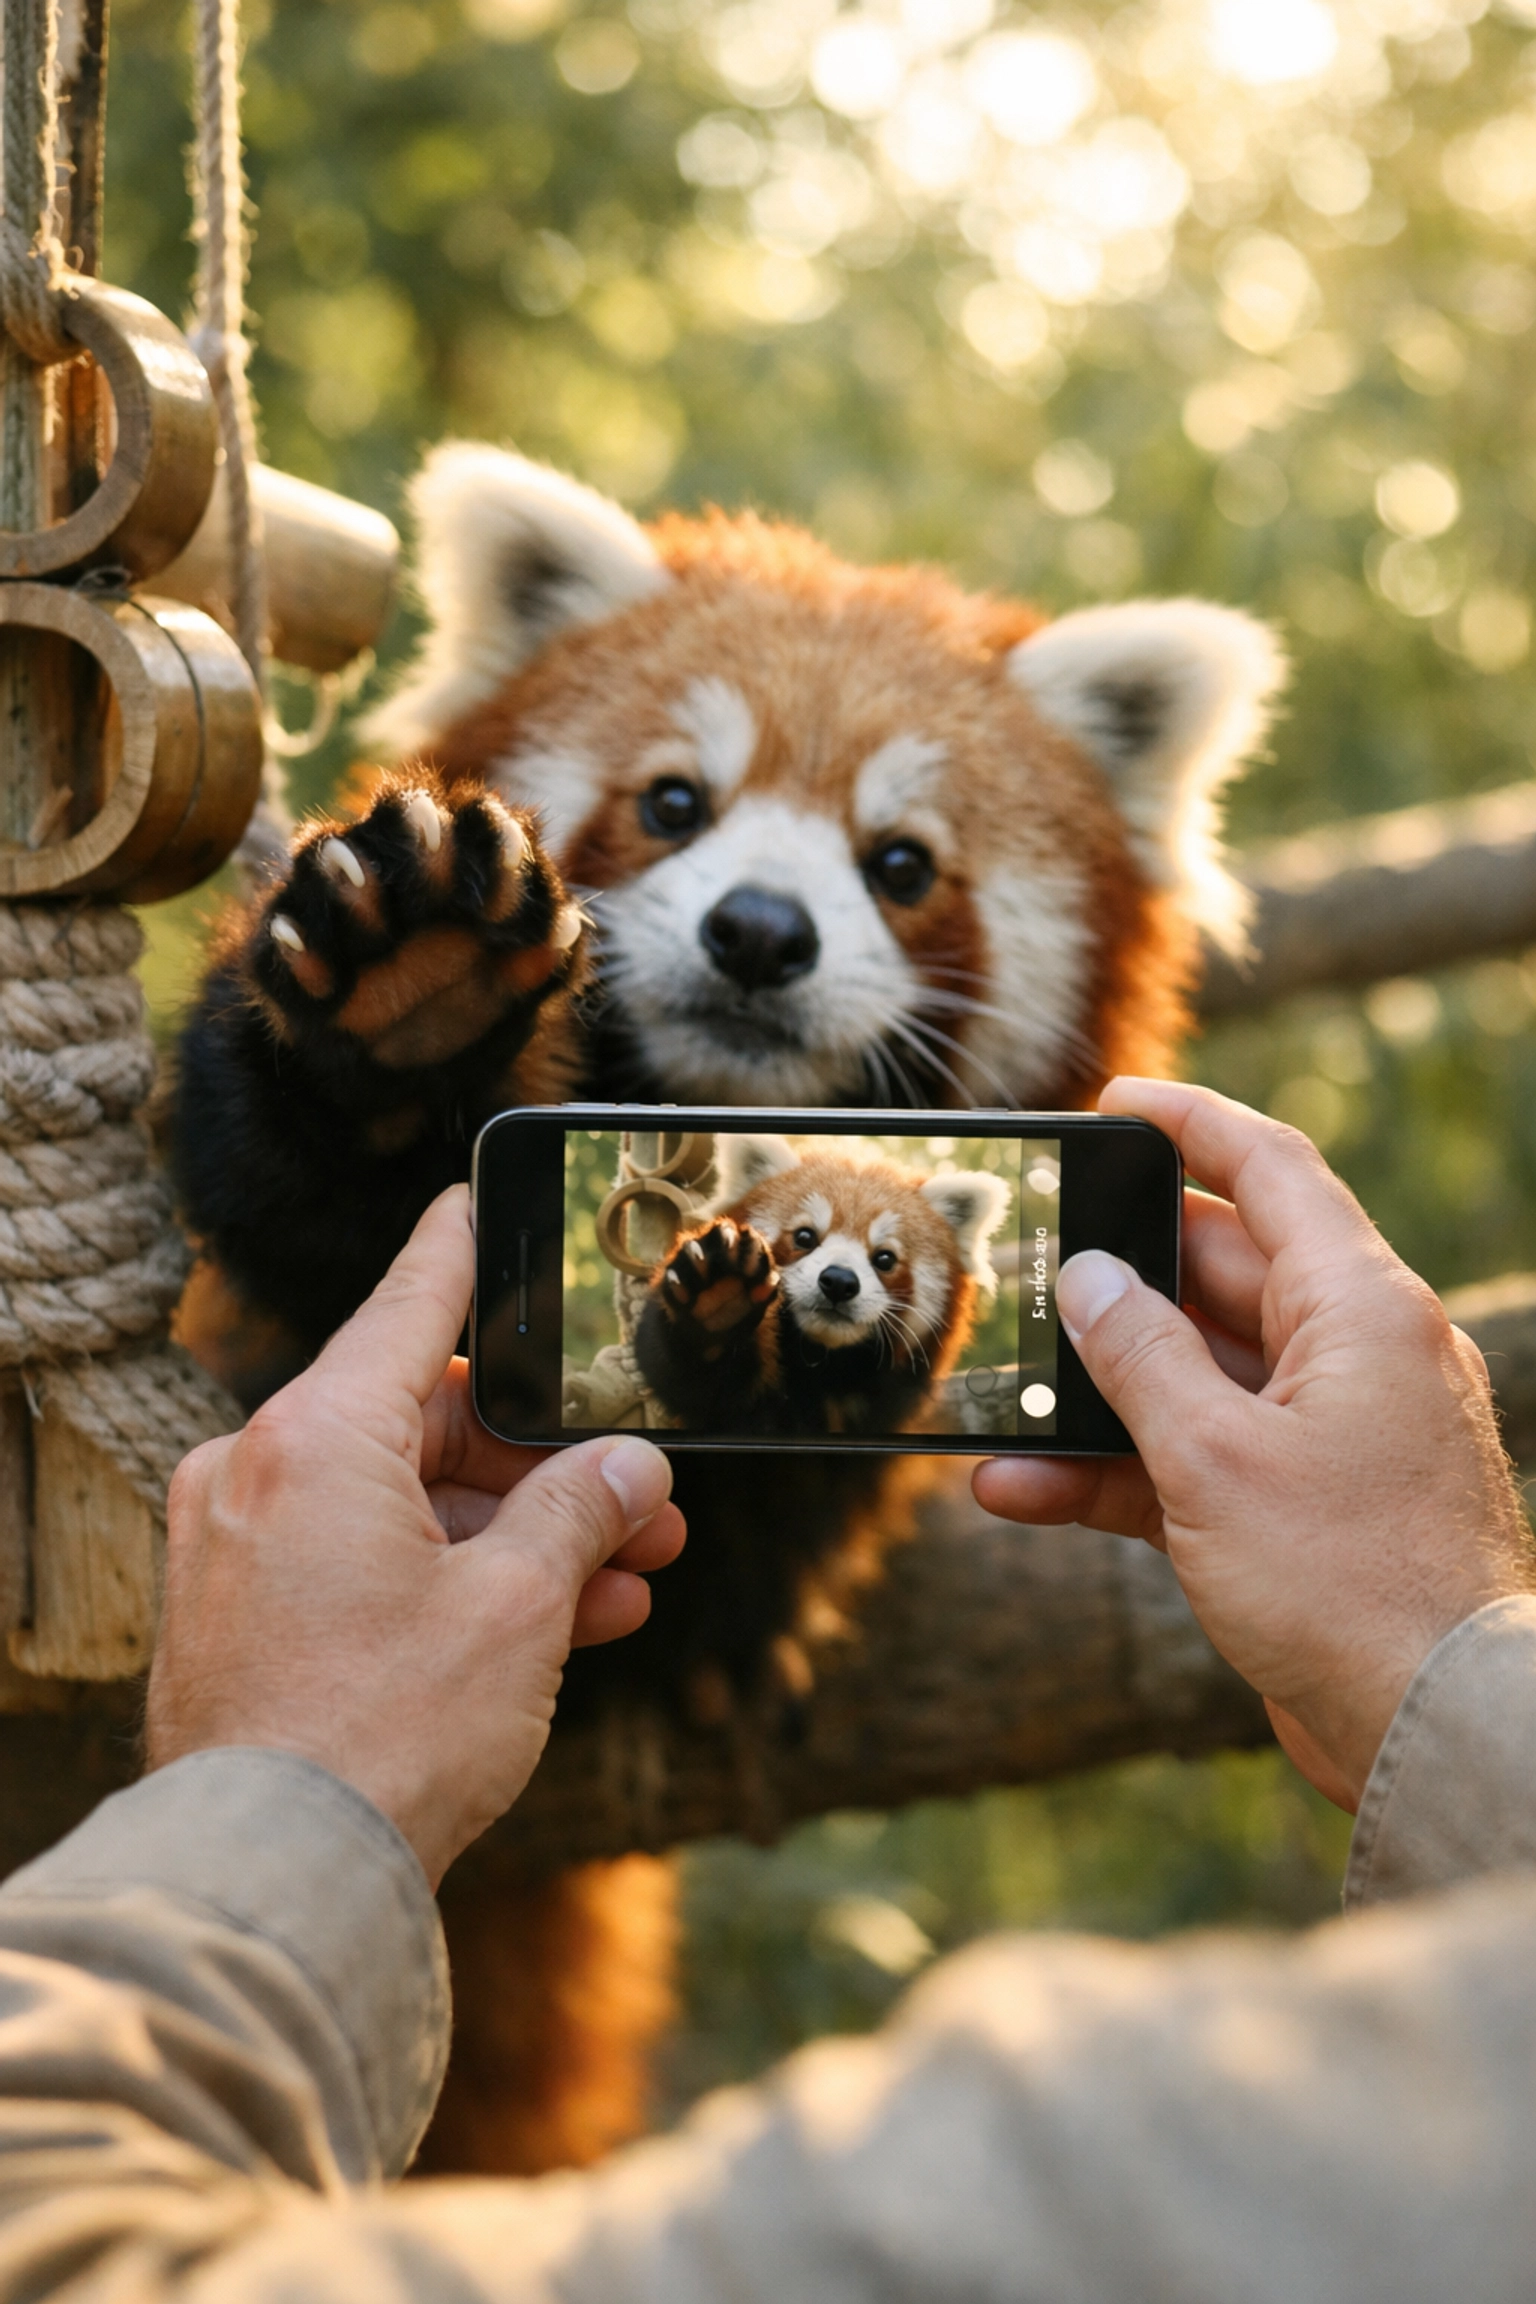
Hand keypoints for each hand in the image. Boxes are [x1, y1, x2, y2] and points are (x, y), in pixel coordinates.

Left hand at [147, 1188, 684, 1885]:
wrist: (273, 1884)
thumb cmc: (384, 1735)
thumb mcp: (518, 1605)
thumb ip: (579, 1512)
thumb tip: (627, 1470)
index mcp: (312, 1437)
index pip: (410, 1305)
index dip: (462, 1250)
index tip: (479, 1197)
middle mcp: (257, 1476)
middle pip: (425, 1426)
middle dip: (546, 1466)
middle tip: (643, 1498)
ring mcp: (240, 1552)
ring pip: (405, 1508)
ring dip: (517, 1537)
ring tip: (629, 1578)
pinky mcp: (243, 1622)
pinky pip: (365, 1567)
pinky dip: (452, 1583)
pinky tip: (561, 1625)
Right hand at [974, 1080, 1531, 1811]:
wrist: (1430, 1732)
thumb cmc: (1351, 1586)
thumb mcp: (1215, 1459)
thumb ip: (1139, 1357)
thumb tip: (1086, 1280)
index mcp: (1361, 1308)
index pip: (1271, 1171)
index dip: (1190, 1122)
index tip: (1115, 1099)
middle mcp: (1353, 1353)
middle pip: (1218, 1272)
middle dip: (1116, 1274)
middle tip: (1026, 1264)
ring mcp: (1329, 1431)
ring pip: (1194, 1373)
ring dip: (1097, 1391)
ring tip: (1001, 1399)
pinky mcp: (1299, 1504)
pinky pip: (1195, 1456)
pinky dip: (1116, 1467)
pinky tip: (1021, 1488)